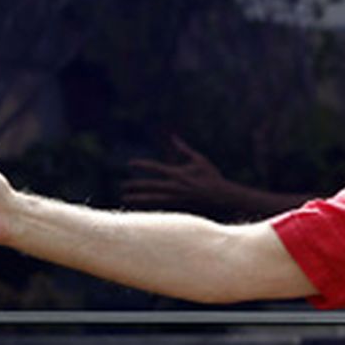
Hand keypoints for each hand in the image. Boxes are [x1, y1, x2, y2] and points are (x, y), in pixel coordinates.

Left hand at [122, 137, 242, 214]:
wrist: (221, 197)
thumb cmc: (211, 176)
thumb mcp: (199, 159)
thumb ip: (184, 149)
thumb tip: (174, 138)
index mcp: (178, 174)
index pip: (156, 168)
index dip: (142, 165)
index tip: (130, 163)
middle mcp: (174, 187)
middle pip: (150, 186)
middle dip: (136, 186)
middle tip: (123, 186)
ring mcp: (175, 198)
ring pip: (152, 199)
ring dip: (138, 199)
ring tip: (126, 199)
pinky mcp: (178, 206)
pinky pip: (159, 205)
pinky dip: (148, 205)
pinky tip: (140, 206)